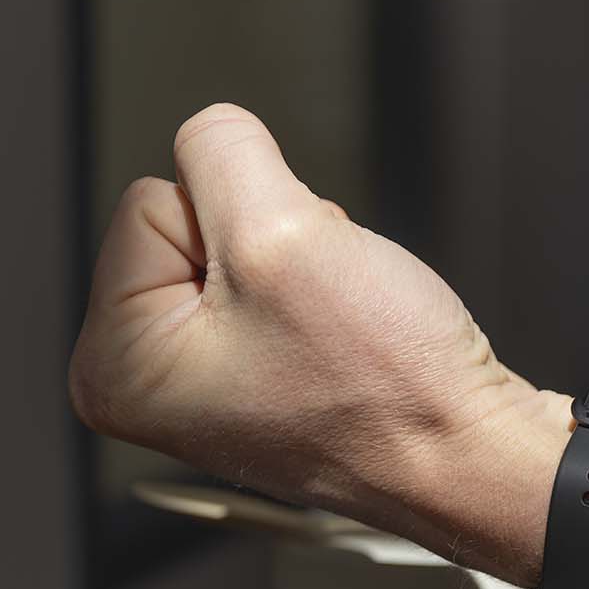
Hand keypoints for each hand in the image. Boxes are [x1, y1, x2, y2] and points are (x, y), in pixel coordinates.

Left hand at [69, 104, 567, 574]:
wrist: (472, 457)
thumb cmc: (386, 387)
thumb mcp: (280, 229)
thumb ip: (221, 149)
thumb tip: (209, 131)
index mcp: (115, 366)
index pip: (148, 201)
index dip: (234, 220)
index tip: (286, 287)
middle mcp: (147, 384)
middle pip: (189, 221)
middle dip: (267, 239)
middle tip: (320, 306)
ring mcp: (206, 386)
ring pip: (241, 245)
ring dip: (302, 262)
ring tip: (339, 325)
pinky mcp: (260, 379)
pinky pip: (276, 285)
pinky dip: (322, 291)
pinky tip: (348, 337)